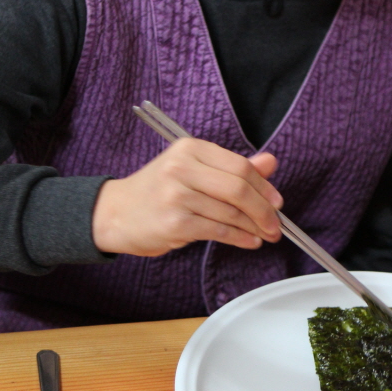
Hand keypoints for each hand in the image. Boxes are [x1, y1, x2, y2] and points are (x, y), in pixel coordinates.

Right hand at [91, 138, 282, 255]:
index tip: (276, 201)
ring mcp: (177, 196)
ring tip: (264, 234)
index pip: (239, 166)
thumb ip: (232, 167)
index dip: (264, 186)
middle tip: (275, 223)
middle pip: (238, 188)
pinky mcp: (174, 223)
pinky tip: (249, 241)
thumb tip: (270, 162)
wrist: (115, 213)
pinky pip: (218, 231)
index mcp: (190, 149)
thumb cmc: (158, 191)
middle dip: (264, 209)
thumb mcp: (192, 170)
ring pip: (230, 213)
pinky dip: (240, 238)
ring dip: (254, 227)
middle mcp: (182, 168)